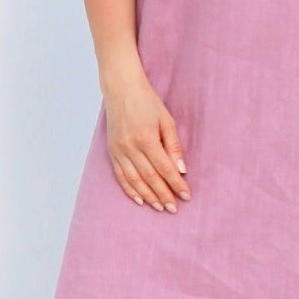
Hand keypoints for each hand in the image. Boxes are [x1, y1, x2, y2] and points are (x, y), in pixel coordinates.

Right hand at [103, 67, 189, 210]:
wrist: (121, 89)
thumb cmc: (147, 102)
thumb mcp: (166, 120)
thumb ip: (174, 146)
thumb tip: (181, 170)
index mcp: (147, 138)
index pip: (164, 168)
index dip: (176, 184)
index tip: (186, 196)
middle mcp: (131, 147)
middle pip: (150, 178)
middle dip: (163, 195)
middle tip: (173, 208)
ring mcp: (119, 150)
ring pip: (134, 180)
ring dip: (148, 196)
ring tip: (159, 208)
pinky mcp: (111, 151)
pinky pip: (120, 176)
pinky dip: (130, 190)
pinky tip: (139, 200)